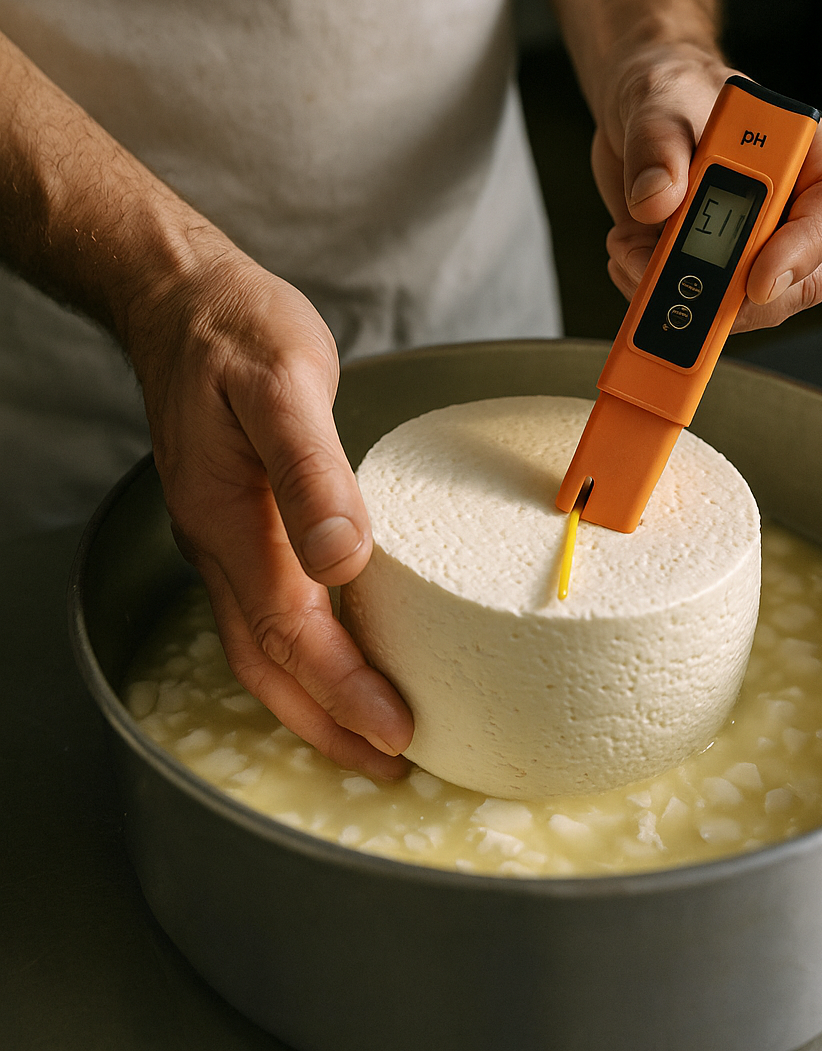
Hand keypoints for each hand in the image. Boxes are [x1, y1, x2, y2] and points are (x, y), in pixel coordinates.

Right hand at [125, 237, 412, 775]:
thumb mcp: (283, 385)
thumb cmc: (237, 331)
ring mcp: (223, 536)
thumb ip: (313, 472)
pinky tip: (344, 650)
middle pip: (268, 663)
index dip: (342, 690)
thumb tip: (344, 558)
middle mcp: (220, 543)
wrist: (184, 299)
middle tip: (392, 763)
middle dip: (328, 724)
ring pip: (263, 644)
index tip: (396, 731)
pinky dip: (306, 649)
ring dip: (315, 697)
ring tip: (373, 734)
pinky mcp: (238, 519)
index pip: (288, 633)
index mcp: (230, 521)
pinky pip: (267, 607)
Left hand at [591, 44, 821, 329]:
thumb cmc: (669, 92)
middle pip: (802, 279)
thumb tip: (657, 201)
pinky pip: (700, 307)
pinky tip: (625, 253)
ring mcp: (756, 246)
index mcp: (805, 152)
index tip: (758, 279)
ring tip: (628, 251)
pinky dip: (655, 292)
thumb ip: (658, 145)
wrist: (635, 114)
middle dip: (734, 293)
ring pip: (749, 306)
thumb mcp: (658, 101)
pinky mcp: (716, 270)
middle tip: (668, 277)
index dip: (807, 249)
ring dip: (685, 295)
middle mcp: (792, 207)